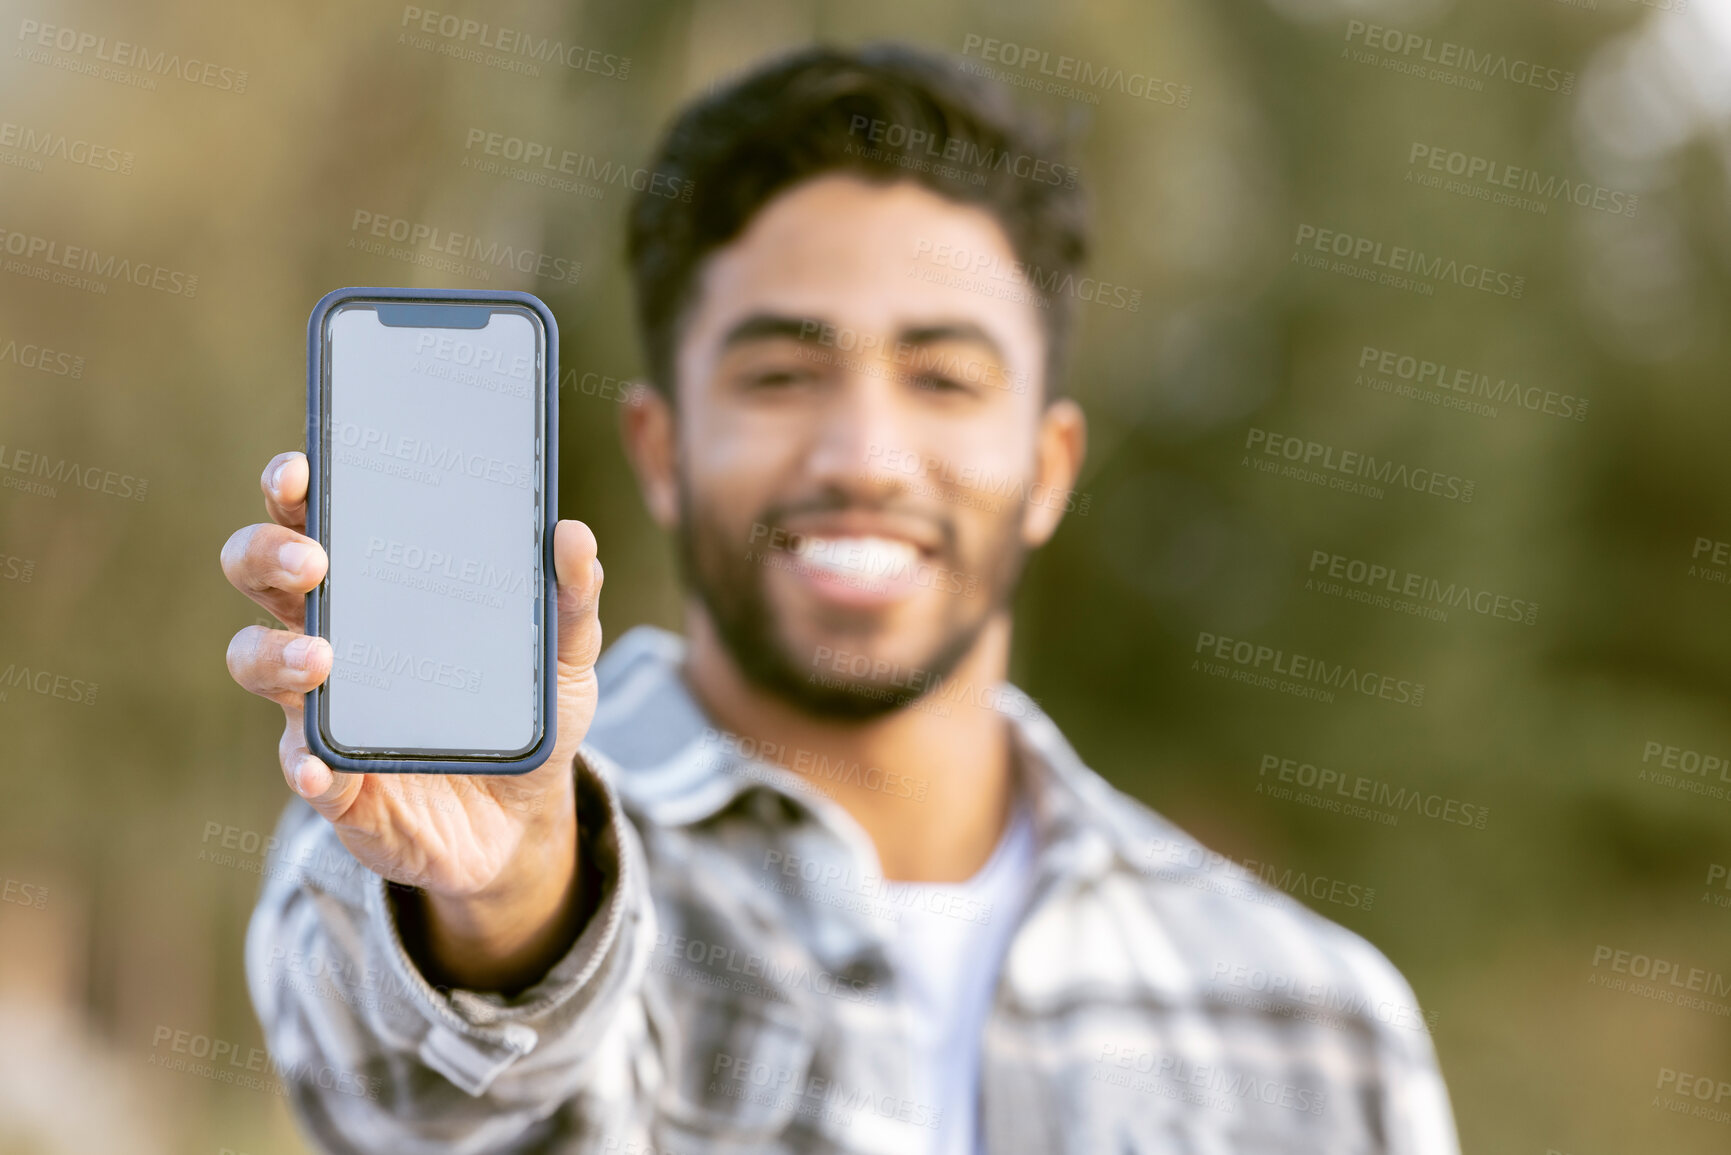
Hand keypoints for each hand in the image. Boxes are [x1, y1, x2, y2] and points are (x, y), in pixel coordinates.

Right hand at [221, 451, 604, 989]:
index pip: (316, 518)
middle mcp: (333, 636)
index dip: (295, 487)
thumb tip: (573, 536)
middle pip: (260, 575)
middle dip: (267, 554)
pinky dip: (304, 765)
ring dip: (276, 654)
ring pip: (255, 661)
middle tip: (313, 560)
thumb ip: (572, 600)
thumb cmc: (524, 716)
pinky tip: (320, 766)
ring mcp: (323, 708)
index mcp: (378, 587)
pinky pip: (300, 767)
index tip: (304, 468)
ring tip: (323, 660)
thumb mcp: (565, 657)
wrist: (524, 822)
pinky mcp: (333, 782)